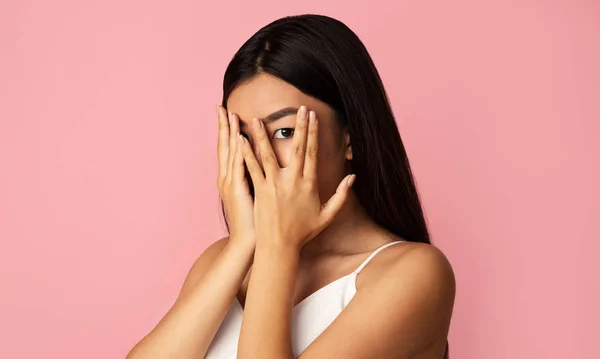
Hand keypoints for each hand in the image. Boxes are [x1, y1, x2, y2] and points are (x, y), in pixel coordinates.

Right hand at [216, 105, 254, 247]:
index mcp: (231, 178)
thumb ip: (252, 179)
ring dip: (231, 133)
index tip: (227, 113)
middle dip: (223, 126)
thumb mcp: (251, 196)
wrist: (247, 242)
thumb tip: (261, 165)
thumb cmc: (253, 220)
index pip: (228, 149)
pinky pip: (239, 166)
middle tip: (221, 107)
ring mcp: (231, 183)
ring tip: (230, 115)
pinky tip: (239, 138)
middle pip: (224, 146)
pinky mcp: (238, 190)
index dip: (227, 131)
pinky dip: (238, 152)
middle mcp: (227, 178)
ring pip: (231, 152)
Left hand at [237, 106, 355, 250]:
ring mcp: (274, 185)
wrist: (279, 246)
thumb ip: (341, 195)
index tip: (312, 116)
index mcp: (309, 184)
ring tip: (259, 118)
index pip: (313, 152)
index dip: (313, 132)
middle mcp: (292, 181)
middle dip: (298, 126)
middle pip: (297, 148)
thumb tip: (353, 176)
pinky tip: (240, 140)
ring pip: (269, 154)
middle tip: (299, 108)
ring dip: (264, 135)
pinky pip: (252, 168)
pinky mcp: (259, 190)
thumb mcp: (327, 215)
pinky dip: (246, 153)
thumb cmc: (303, 232)